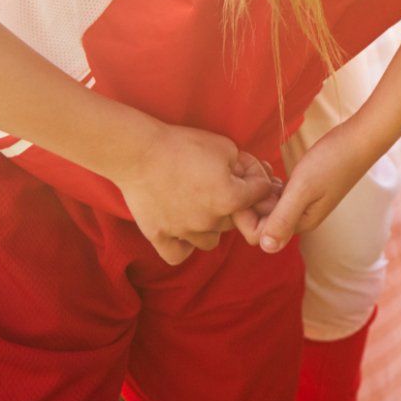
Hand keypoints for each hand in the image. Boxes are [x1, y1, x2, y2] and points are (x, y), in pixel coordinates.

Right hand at [115, 124, 280, 264]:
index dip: (256, 175)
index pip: (261, 192)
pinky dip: (184, 246)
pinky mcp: (159, 236)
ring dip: (212, 227)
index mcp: (230, 198)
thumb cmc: (184, 145)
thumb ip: (246, 166)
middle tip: (220, 183)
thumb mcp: (227, 147)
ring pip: (211, 241)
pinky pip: (178, 255)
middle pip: (237, 219)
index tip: (243, 166)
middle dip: (235, 202)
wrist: (139, 152)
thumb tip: (254, 178)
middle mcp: (210, 221)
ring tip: (202, 207)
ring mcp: (183, 231)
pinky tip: (184, 229)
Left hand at [253, 120, 382, 252]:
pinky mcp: (305, 191)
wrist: (360, 138)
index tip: (244, 191)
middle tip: (249, 176)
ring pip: (268, 208)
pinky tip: (268, 171)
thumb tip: (266, 248)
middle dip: (251, 203)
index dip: (247, 216)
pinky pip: (277, 196)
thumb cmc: (333, 160)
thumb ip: (284, 217)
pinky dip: (268, 186)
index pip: (260, 235)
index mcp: (302, 223)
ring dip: (258, 193)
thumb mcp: (304, 187)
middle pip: (262, 222)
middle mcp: (301, 218)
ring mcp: (303, 204)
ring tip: (259, 171)